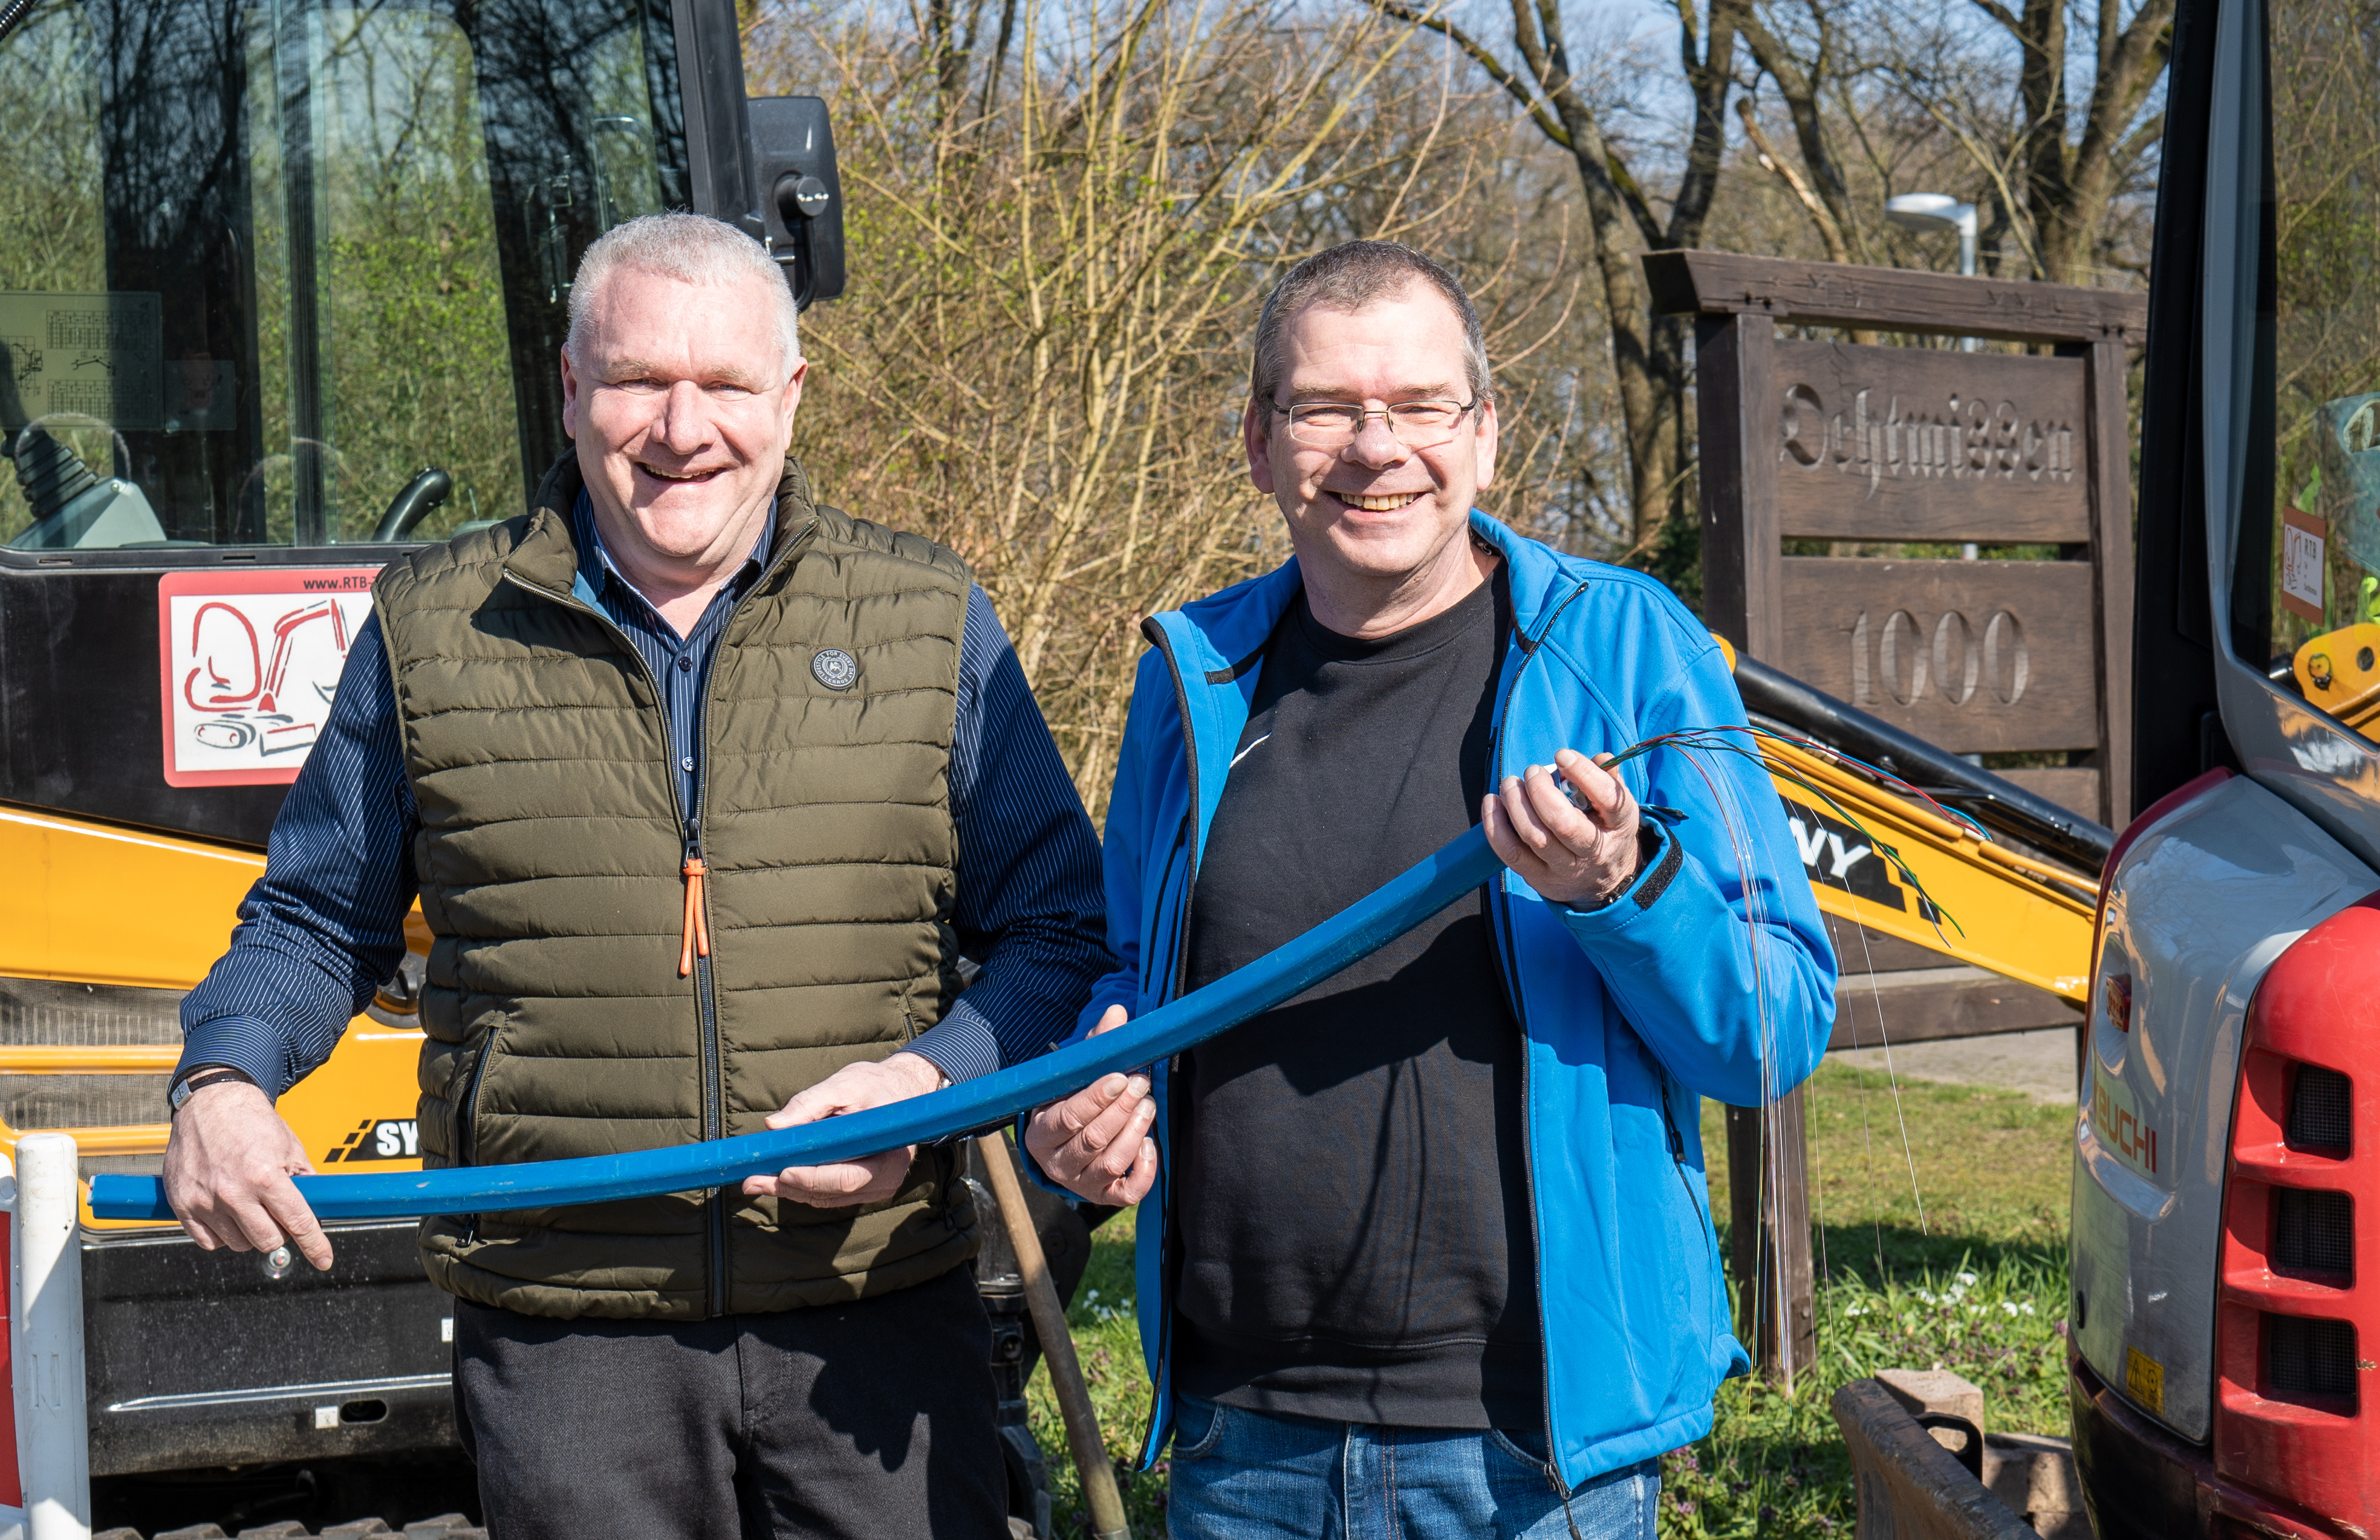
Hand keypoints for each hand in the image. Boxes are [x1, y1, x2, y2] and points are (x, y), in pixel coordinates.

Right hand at [162, 1079, 333, 1269]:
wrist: (210, 1104)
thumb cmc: (252, 1123)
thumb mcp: (290, 1147)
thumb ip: (305, 1181)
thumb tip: (320, 1210)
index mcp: (265, 1176)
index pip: (297, 1222)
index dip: (314, 1245)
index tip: (323, 1260)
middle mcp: (233, 1193)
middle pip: (267, 1241)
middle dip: (280, 1234)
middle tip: (278, 1216)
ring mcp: (205, 1201)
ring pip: (238, 1244)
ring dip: (250, 1234)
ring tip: (251, 1207)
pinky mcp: (182, 1205)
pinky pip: (209, 1242)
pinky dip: (223, 1236)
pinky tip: (229, 1214)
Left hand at [740, 1051, 942, 1207]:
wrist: (899, 1092)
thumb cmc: (872, 1085)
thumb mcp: (843, 1084)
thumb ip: (808, 1103)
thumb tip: (774, 1125)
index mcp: (888, 1147)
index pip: (848, 1175)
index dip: (813, 1178)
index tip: (781, 1172)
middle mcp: (888, 1174)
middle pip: (834, 1191)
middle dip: (791, 1187)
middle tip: (752, 1182)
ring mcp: (879, 1186)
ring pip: (829, 1198)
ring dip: (791, 1191)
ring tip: (757, 1182)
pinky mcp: (868, 1190)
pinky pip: (832, 1196)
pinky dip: (804, 1190)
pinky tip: (778, 1181)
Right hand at [1023, 1005, 1157, 1205]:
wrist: (1067, 1143)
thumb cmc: (1070, 1101)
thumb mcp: (1074, 1075)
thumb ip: (1095, 1045)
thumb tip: (1118, 1011)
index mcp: (1040, 1133)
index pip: (1069, 1117)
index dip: (1097, 1097)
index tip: (1122, 1076)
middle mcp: (1056, 1163)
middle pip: (1092, 1139)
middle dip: (1121, 1110)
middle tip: (1142, 1085)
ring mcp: (1079, 1183)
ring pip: (1110, 1163)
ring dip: (1134, 1132)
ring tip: (1148, 1106)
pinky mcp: (1103, 1197)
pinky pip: (1126, 1192)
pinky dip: (1143, 1170)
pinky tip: (1149, 1144)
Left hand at [1482, 747, 1643, 907]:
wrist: (1603, 880)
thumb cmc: (1605, 829)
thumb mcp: (1616, 805)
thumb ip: (1607, 777)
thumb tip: (1599, 757)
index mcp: (1619, 825)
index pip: (1607, 799)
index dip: (1584, 774)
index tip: (1562, 755)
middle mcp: (1593, 851)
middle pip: (1563, 824)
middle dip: (1540, 791)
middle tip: (1533, 771)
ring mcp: (1564, 868)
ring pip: (1534, 837)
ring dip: (1515, 804)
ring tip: (1511, 784)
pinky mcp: (1539, 878)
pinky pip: (1510, 853)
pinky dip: (1496, 825)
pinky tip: (1492, 802)